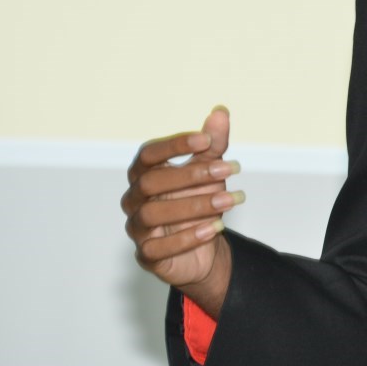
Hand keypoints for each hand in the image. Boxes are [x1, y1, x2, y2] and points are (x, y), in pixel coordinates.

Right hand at [121, 105, 240, 315]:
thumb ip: (213, 144)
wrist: (205, 247)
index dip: (174, 144)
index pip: (148, 153)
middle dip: (192, 175)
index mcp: (145, 173)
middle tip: (229, 170)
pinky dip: (188, 237)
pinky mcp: (147, 254)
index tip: (206, 140)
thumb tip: (221, 111)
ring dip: (195, 205)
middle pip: (151, 182)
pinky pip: (157, 247)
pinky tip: (216, 227)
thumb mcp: (210, 171)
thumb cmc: (199, 201)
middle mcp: (135, 198)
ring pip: (153, 214)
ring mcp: (138, 227)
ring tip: (231, 200)